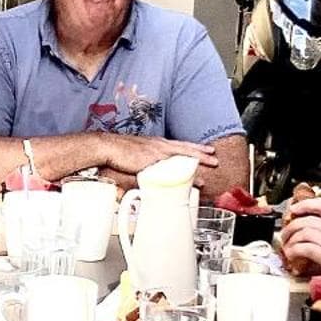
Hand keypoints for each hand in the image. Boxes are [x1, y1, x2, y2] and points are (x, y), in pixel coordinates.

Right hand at [103, 135, 218, 176]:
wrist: (107, 147)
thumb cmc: (116, 152)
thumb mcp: (133, 156)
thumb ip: (142, 165)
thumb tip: (147, 176)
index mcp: (154, 143)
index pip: (177, 144)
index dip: (191, 146)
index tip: (202, 148)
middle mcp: (158, 145)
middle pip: (184, 147)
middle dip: (200, 151)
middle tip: (214, 155)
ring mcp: (157, 152)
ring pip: (183, 156)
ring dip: (198, 160)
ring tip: (211, 163)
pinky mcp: (153, 162)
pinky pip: (173, 168)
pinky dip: (185, 173)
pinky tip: (194, 177)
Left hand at [281, 202, 320, 292]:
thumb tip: (318, 230)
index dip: (305, 204)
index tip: (295, 209)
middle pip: (308, 219)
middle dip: (292, 225)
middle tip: (286, 232)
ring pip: (304, 232)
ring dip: (290, 239)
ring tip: (287, 245)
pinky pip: (304, 248)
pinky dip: (294, 251)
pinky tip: (292, 255)